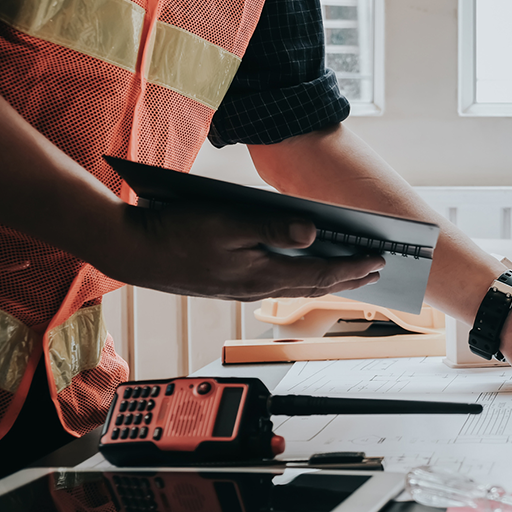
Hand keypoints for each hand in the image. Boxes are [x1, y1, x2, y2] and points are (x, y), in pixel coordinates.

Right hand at [92, 203, 385, 300]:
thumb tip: (313, 234)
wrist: (132, 251)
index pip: (320, 274)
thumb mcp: (229, 222)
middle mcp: (256, 288)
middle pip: (314, 286)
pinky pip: (278, 282)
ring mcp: (243, 289)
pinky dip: (301, 276)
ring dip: (327, 280)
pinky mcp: (231, 283)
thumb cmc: (175, 232)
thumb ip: (273, 228)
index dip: (353, 268)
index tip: (379, 260)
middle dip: (349, 279)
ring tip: (350, 272)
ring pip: (296, 286)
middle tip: (377, 272)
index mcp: (260, 275)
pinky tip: (304, 267)